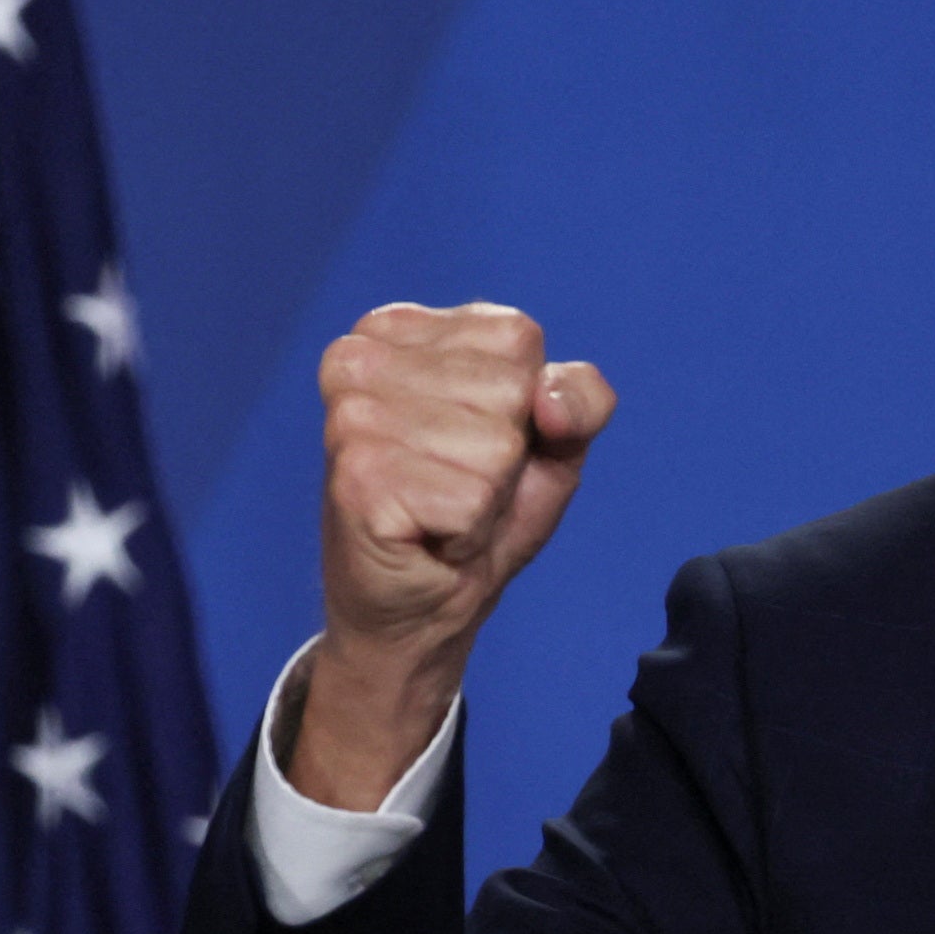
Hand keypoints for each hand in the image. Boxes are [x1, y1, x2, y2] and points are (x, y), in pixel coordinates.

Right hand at [288, 302, 615, 808]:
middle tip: (459, 483)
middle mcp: (362, 357)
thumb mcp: (554, 440)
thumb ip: (581, 397)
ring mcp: (353, 417)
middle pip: (509, 390)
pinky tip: (430, 536)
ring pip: (495, 447)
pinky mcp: (357, 478)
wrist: (425, 606)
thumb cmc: (479, 509)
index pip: (518, 337)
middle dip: (505, 454)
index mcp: (402, 327)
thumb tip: (548, 402)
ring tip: (443, 508)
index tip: (478, 438)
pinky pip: (471, 499)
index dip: (527, 405)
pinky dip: (468, 531)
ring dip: (486, 497)